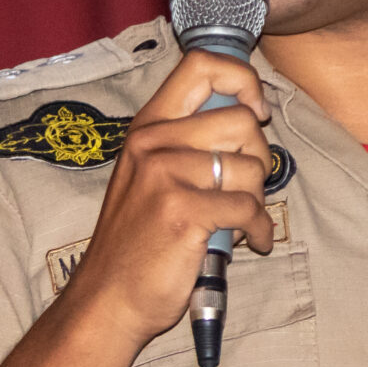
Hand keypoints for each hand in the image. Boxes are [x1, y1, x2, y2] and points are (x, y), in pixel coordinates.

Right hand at [58, 49, 272, 351]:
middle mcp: (152, 143)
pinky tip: (247, 242)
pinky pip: (249, 208)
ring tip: (235, 221)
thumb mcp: (151, 176)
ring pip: (252, 167)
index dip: (244, 80)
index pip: (202, 66)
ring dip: (257, 200)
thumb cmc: (139, 242)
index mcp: (147, 127)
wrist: (108, 300)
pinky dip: (258, 230)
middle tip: (243, 188)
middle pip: (242, 120)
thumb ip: (189, 142)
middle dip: (258, 158)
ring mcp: (165, 176)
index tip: (256, 111)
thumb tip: (252, 116)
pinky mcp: (182, 213)